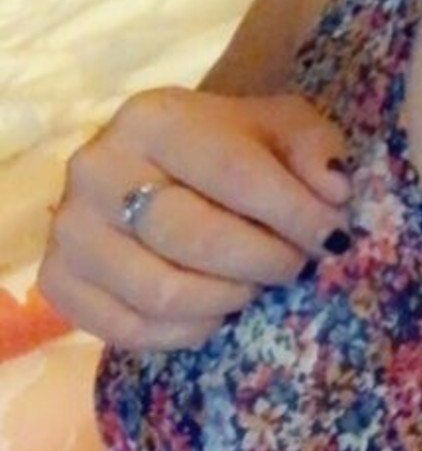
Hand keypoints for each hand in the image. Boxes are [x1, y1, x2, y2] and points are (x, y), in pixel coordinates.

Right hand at [38, 87, 352, 350]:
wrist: (163, 167)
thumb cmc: (231, 148)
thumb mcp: (282, 128)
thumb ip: (315, 149)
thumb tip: (332, 190)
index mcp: (153, 117)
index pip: (234, 174)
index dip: (294, 215)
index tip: (334, 238)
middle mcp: (97, 167)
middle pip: (194, 238)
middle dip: (263, 261)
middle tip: (296, 266)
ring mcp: (70, 228)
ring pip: (162, 292)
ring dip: (228, 299)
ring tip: (254, 285)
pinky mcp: (58, 280)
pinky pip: (130, 331)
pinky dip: (187, 333)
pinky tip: (215, 312)